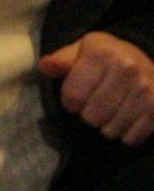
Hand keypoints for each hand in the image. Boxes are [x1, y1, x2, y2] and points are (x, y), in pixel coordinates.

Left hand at [40, 31, 153, 145]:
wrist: (145, 57)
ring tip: (113, 108)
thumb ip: (60, 62)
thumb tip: (46, 65)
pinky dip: (126, 133)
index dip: (70, 101)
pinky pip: (131, 138)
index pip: (72, 98)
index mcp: (103, 54)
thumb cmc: (105, 58)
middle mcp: (128, 70)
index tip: (79, 94)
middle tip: (97, 102)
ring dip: (107, 125)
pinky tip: (128, 116)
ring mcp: (146, 90)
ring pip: (110, 130)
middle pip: (91, 117)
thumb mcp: (79, 52)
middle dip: (88, 114)